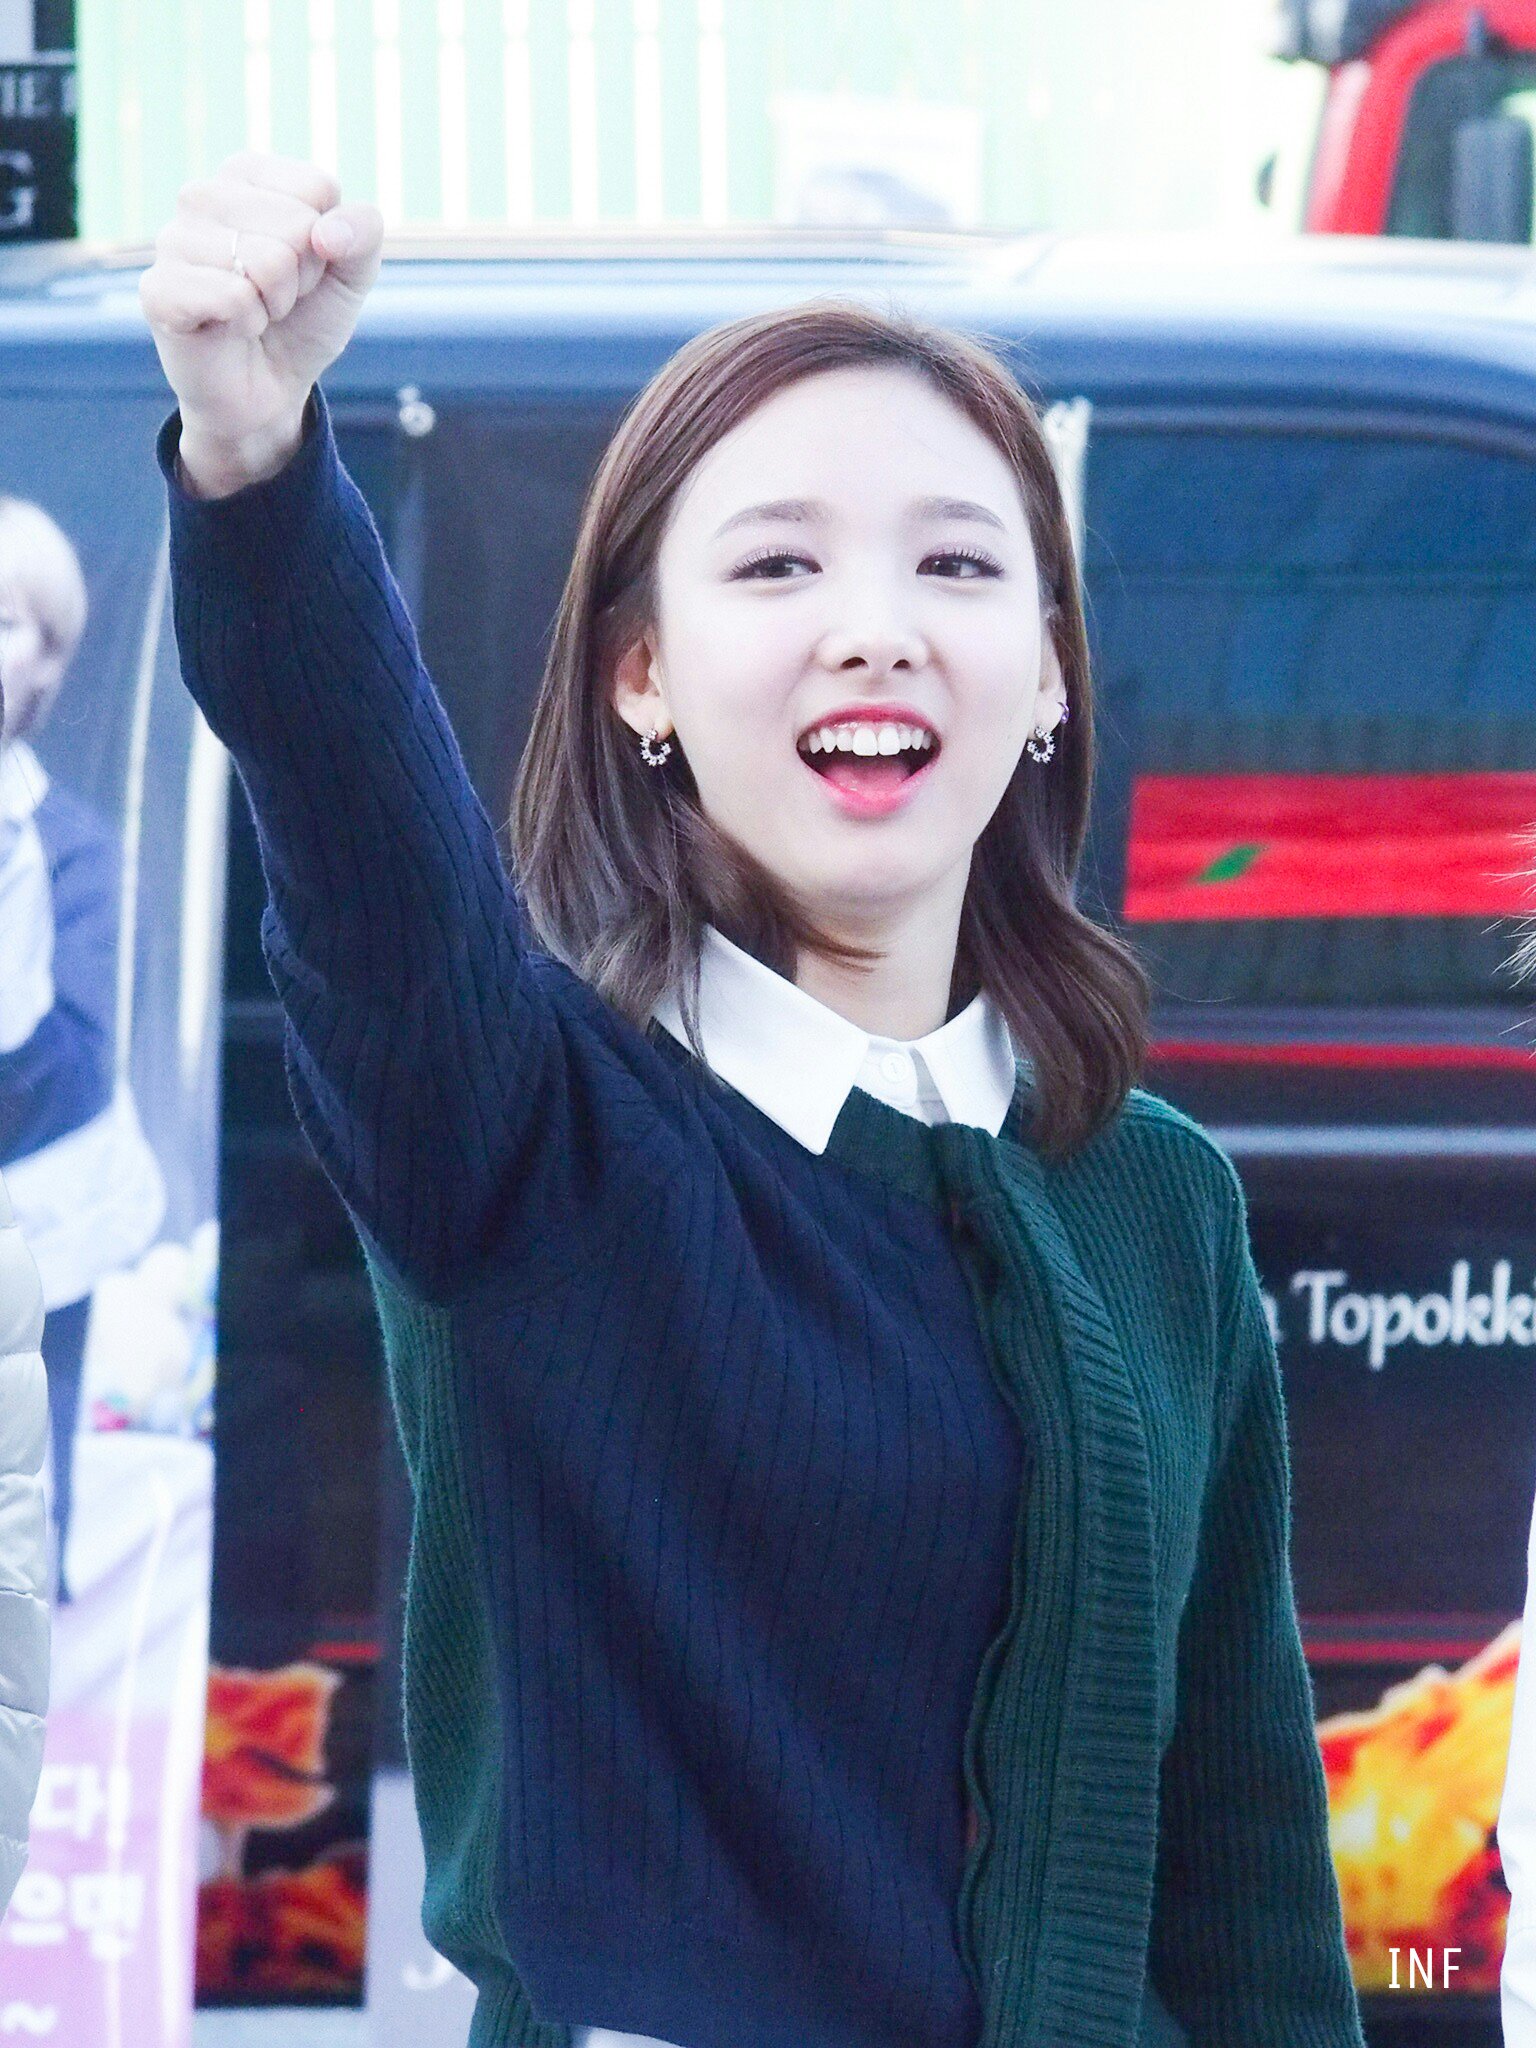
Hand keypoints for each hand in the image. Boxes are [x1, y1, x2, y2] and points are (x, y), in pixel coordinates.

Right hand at [138, 151, 383, 497]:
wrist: (270, 389)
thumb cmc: (303, 322)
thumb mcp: (350, 275)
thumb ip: (362, 233)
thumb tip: (328, 232)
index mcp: (246, 174)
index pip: (318, 189)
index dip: (326, 244)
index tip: (303, 269)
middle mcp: (202, 195)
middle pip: (296, 225)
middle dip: (301, 277)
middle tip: (277, 298)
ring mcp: (172, 239)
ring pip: (267, 261)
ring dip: (274, 303)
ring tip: (253, 312)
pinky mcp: (159, 288)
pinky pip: (234, 296)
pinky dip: (247, 323)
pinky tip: (230, 328)